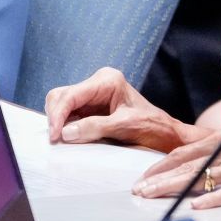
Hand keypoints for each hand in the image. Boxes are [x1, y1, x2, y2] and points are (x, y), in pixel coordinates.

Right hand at [44, 67, 193, 152]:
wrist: (165, 134)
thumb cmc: (152, 126)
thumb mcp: (124, 127)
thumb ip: (95, 127)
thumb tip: (66, 133)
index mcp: (107, 80)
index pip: (72, 94)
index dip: (58, 115)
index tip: (55, 136)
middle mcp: (98, 83)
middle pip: (62, 96)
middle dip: (55, 117)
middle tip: (55, 140)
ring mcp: (93, 95)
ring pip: (62, 105)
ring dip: (59, 122)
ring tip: (60, 141)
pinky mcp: (91, 108)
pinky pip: (70, 115)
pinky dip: (65, 126)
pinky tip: (67, 138)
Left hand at [133, 129, 220, 208]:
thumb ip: (217, 157)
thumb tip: (188, 171)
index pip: (185, 151)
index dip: (162, 164)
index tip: (144, 176)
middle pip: (187, 163)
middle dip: (160, 177)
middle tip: (139, 189)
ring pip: (201, 177)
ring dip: (174, 187)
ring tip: (153, 196)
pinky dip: (213, 199)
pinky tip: (197, 206)